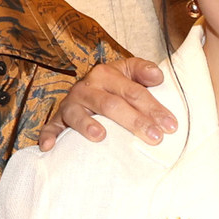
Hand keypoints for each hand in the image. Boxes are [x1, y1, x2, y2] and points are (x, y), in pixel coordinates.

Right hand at [39, 56, 175, 147]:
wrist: (86, 87)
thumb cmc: (114, 85)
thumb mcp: (128, 71)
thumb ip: (142, 70)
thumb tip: (158, 76)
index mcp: (106, 74)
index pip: (133, 91)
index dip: (153, 108)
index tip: (171, 126)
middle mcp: (87, 87)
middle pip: (111, 105)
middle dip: (134, 121)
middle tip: (154, 138)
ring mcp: (71, 104)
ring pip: (78, 114)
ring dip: (87, 125)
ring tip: (100, 136)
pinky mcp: (58, 119)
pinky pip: (51, 127)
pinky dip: (48, 136)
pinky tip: (49, 148)